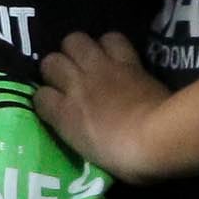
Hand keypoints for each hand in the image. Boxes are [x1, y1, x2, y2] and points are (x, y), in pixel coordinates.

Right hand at [34, 32, 169, 181]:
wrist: (160, 137)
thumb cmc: (127, 159)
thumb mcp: (90, 154)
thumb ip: (76, 132)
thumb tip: (75, 124)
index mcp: (63, 114)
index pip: (39, 96)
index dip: (46, 100)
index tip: (55, 108)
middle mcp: (74, 85)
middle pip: (50, 61)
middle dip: (57, 68)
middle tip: (69, 79)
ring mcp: (100, 68)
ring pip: (74, 40)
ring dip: (79, 50)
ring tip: (88, 61)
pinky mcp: (126, 60)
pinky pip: (110, 39)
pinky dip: (111, 45)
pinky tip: (115, 55)